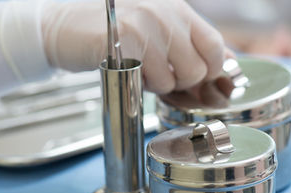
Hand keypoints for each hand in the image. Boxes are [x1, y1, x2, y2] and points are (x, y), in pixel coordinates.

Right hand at [42, 0, 225, 93]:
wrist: (66, 29)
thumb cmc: (112, 33)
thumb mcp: (156, 30)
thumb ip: (189, 43)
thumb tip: (225, 62)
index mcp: (176, 8)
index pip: (214, 44)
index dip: (210, 69)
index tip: (196, 77)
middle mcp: (164, 13)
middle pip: (198, 68)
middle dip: (181, 82)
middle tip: (160, 75)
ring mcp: (145, 26)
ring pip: (175, 79)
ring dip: (158, 85)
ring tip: (140, 70)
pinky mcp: (126, 42)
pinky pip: (151, 81)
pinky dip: (142, 85)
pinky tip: (129, 71)